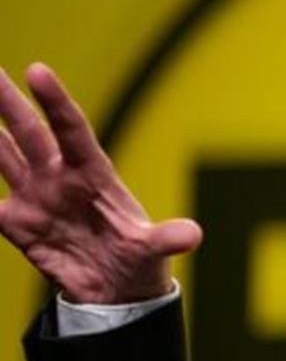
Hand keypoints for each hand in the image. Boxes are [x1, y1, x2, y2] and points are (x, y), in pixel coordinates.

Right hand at [0, 63, 201, 303]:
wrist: (118, 290)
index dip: (55, 101)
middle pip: (29, 133)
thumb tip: (192, 236)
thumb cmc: (140, 259)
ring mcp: (36, 198)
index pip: (72, 130)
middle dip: (7, 101)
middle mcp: (60, 178)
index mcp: (93, 174)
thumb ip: (167, 239)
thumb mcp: (154, 250)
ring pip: (3, 157)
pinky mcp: (18, 224)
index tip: (37, 70)